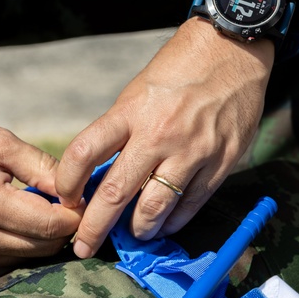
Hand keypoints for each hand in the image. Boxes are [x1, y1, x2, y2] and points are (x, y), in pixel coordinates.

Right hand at [0, 98, 82, 279]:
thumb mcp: (2, 143)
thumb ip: (43, 168)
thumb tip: (78, 192)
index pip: (52, 225)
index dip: (75, 214)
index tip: (79, 198)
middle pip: (45, 247)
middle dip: (62, 228)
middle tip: (63, 204)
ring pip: (29, 261)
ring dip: (42, 241)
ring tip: (37, 211)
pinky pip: (8, 266)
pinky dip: (21, 250)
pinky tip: (16, 226)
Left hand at [55, 17, 273, 258]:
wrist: (232, 50)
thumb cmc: (178, 71)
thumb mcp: (137, 92)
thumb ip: (119, 132)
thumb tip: (99, 177)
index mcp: (131, 111)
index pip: (85, 152)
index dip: (68, 181)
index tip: (65, 198)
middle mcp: (159, 133)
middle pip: (116, 192)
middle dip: (94, 226)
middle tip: (84, 247)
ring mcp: (193, 151)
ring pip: (155, 208)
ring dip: (138, 230)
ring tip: (131, 236)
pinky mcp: (221, 163)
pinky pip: (190, 205)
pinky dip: (172, 222)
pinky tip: (163, 225)